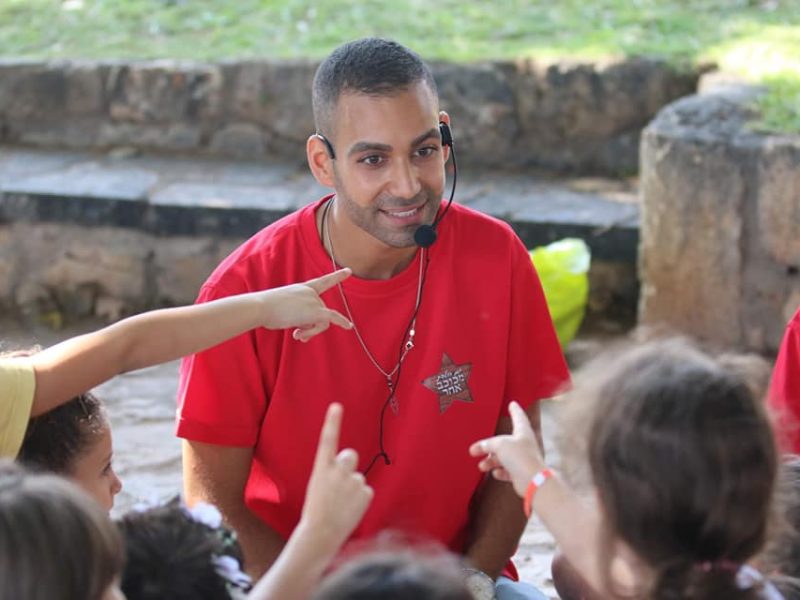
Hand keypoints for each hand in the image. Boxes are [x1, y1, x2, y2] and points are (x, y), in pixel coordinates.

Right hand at [259, 269, 352, 340]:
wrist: (261, 307)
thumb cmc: (266, 309)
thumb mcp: (284, 309)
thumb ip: (298, 317)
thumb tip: (305, 333)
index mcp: (303, 288)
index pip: (322, 282)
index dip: (336, 277)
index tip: (349, 271)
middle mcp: (311, 293)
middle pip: (320, 314)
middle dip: (310, 327)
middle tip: (296, 334)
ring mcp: (314, 301)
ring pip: (322, 323)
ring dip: (310, 332)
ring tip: (296, 334)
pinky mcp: (316, 311)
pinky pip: (333, 318)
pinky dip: (342, 322)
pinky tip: (349, 326)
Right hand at [300, 403, 372, 549]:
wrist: (321, 535)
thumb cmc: (316, 511)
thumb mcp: (318, 487)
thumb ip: (332, 474)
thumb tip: (349, 470)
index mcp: (321, 469)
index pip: (327, 440)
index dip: (332, 422)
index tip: (336, 406)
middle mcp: (338, 471)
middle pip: (350, 455)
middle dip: (348, 465)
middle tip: (340, 484)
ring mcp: (353, 481)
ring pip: (357, 478)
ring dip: (352, 488)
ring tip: (341, 505)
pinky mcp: (366, 492)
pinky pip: (366, 491)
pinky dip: (360, 500)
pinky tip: (350, 510)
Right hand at [469, 401, 545, 496]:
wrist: (532, 480)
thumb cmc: (521, 457)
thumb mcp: (500, 445)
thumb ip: (488, 444)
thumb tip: (478, 447)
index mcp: (522, 432)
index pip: (518, 417)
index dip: (515, 410)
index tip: (512, 404)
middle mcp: (524, 444)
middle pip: (504, 442)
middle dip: (490, 446)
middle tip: (477, 448)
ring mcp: (523, 459)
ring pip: (504, 458)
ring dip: (492, 461)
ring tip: (482, 465)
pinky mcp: (521, 473)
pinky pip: (507, 471)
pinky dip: (500, 472)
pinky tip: (495, 473)